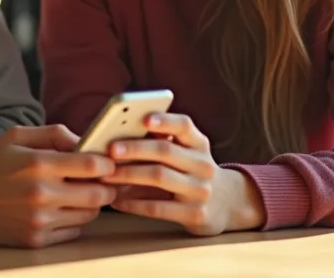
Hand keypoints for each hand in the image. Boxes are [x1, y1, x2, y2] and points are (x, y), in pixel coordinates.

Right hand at [0, 125, 117, 247]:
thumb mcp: (16, 137)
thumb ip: (54, 133)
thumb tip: (85, 141)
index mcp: (38, 164)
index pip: (92, 165)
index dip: (107, 162)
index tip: (106, 161)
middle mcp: (41, 195)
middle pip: (99, 195)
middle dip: (106, 186)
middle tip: (101, 179)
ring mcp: (40, 221)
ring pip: (90, 215)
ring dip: (91, 203)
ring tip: (78, 192)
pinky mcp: (36, 240)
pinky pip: (73, 231)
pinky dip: (74, 220)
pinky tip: (61, 208)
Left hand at [103, 113, 263, 235]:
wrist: (227, 203)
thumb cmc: (192, 171)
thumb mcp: (188, 152)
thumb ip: (162, 142)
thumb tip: (119, 133)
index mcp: (199, 144)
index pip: (184, 125)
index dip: (164, 121)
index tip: (143, 118)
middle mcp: (202, 165)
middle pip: (165, 151)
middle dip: (135, 149)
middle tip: (110, 150)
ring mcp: (200, 191)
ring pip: (159, 177)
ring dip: (128, 175)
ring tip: (106, 175)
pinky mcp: (194, 215)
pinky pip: (158, 208)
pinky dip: (134, 204)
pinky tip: (116, 201)